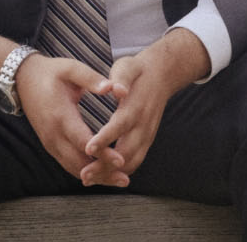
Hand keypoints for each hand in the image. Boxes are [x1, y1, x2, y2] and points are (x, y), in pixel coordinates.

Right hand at [14, 54, 116, 178]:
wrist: (23, 79)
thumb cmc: (50, 73)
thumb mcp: (70, 69)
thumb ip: (91, 78)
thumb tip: (113, 87)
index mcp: (60, 116)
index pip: (83, 141)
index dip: (102, 153)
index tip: (121, 161)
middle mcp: (54, 135)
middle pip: (79, 163)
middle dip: (102, 173)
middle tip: (125, 179)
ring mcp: (50, 142)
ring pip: (73, 168)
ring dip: (95, 176)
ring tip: (118, 181)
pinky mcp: (50, 145)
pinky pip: (68, 164)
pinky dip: (85, 172)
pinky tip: (102, 175)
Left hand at [80, 29, 208, 186]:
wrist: (162, 75)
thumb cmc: (138, 71)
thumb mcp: (127, 67)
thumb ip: (121, 78)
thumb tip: (117, 90)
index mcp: (135, 106)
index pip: (120, 126)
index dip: (105, 139)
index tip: (89, 148)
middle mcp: (143, 124)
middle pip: (126, 152)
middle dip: (105, 166)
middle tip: (84, 175)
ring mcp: (147, 134)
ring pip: (132, 161)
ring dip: (111, 174)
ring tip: (89, 180)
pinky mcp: (147, 140)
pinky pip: (135, 161)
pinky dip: (120, 172)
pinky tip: (103, 176)